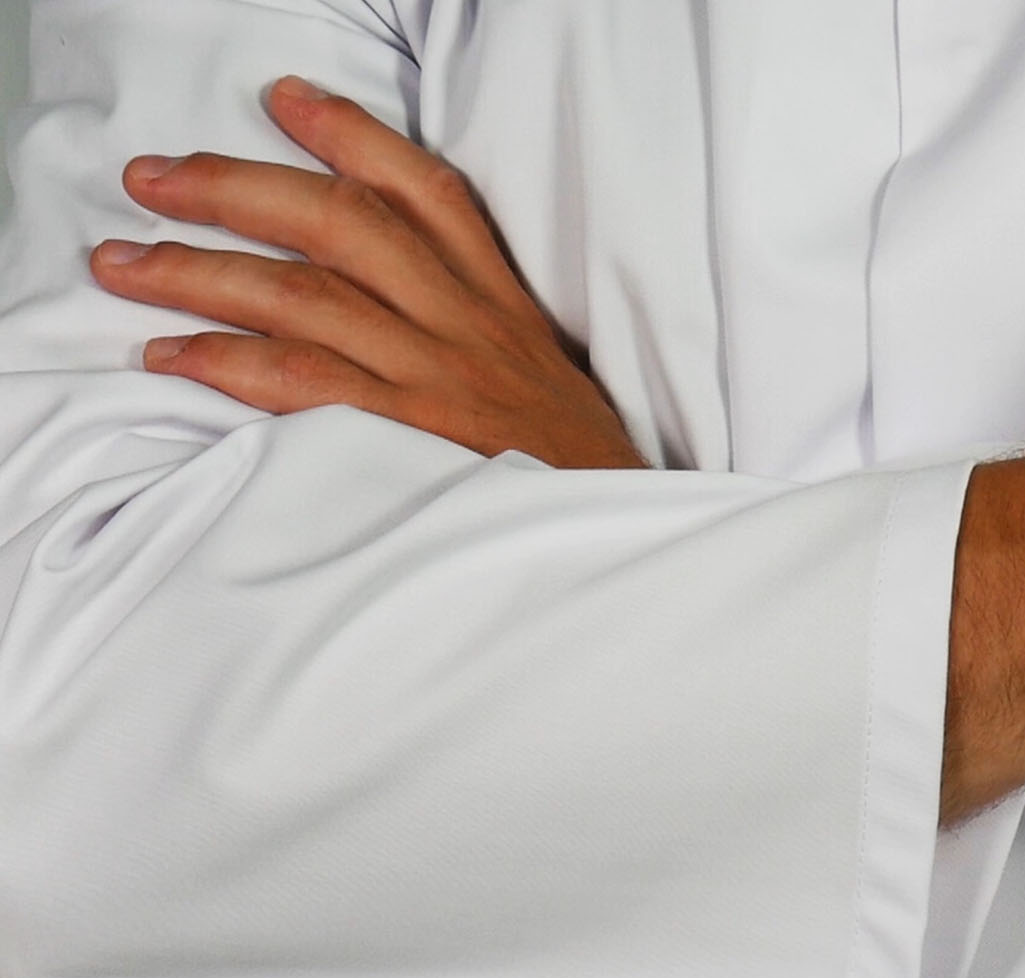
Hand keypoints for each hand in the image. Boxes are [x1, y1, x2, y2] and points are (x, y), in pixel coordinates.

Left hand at [90, 76, 644, 470]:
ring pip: (303, 295)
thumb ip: (479, 334)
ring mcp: (436, 381)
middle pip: (342, 224)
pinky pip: (303, 384)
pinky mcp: (409, 440)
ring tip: (122, 262)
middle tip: (153, 178)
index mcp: (502, 306)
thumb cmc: (572, 473)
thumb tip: (391, 305)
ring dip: (198, 271)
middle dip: (235, 188)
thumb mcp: (545, 381)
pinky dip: (226, 363)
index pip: (428, 194)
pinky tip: (170, 355)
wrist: (614, 541)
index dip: (352, 135)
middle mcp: (467, 327)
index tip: (285, 100)